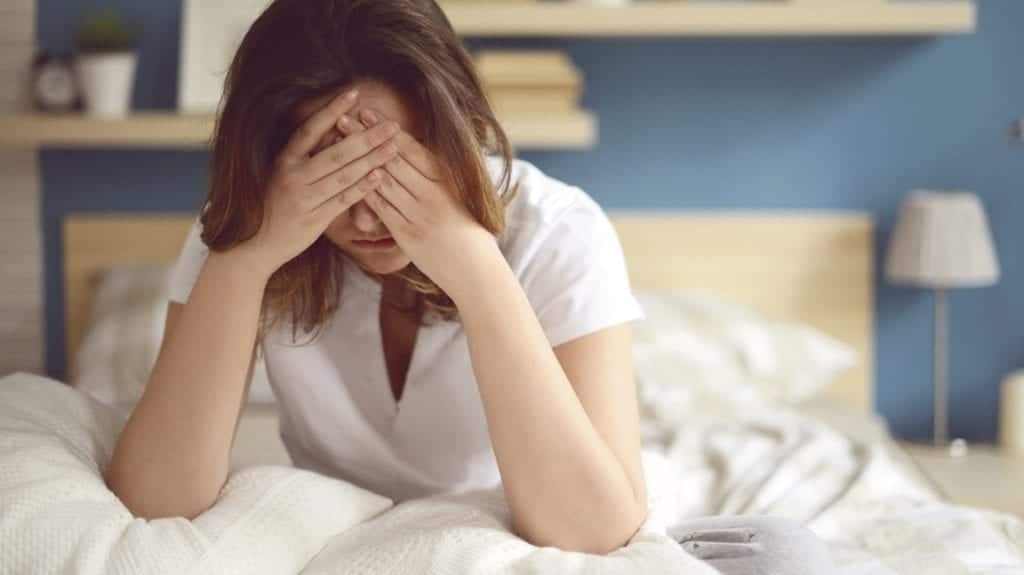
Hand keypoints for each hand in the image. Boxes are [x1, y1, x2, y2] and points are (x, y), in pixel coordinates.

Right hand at [236, 89, 401, 277]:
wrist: (256, 245)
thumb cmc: (274, 205)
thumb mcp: (283, 174)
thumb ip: (307, 155)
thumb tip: (336, 131)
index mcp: (284, 160)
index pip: (310, 129)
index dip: (331, 110)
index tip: (354, 93)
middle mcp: (292, 176)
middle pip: (336, 152)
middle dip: (367, 137)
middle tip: (392, 125)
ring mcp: (303, 198)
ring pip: (343, 175)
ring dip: (372, 160)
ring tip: (394, 147)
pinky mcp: (314, 220)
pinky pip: (343, 200)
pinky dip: (362, 188)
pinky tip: (380, 175)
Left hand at [335, 108, 499, 298]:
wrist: (477, 271)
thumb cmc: (472, 233)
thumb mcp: (464, 197)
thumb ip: (443, 178)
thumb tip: (425, 154)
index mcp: (448, 181)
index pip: (413, 149)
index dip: (388, 130)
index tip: (369, 112)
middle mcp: (433, 194)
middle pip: (393, 160)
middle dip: (366, 137)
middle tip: (344, 117)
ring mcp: (420, 215)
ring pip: (384, 181)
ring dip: (359, 159)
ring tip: (340, 142)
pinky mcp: (408, 235)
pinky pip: (381, 209)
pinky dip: (364, 191)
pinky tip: (347, 177)